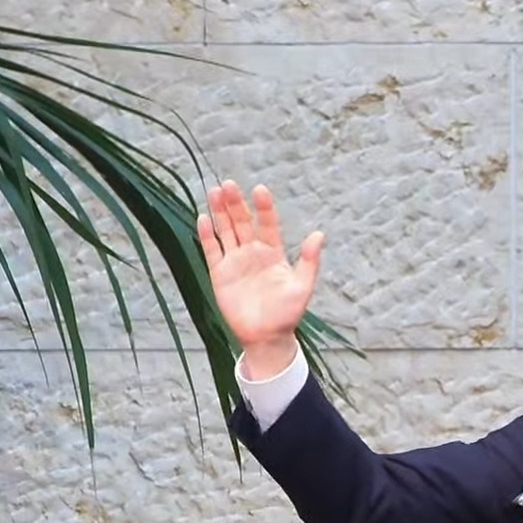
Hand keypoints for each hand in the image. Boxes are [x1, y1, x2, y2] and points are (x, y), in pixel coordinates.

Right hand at [197, 180, 323, 377]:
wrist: (266, 337)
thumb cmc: (287, 314)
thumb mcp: (302, 287)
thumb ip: (310, 261)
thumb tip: (319, 234)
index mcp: (273, 252)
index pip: (267, 223)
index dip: (264, 207)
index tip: (260, 190)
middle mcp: (253, 252)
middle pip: (242, 222)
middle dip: (236, 204)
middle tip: (228, 184)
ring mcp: (235, 261)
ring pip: (225, 231)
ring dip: (219, 212)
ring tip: (214, 191)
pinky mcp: (220, 273)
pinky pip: (211, 250)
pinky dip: (207, 235)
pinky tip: (203, 218)